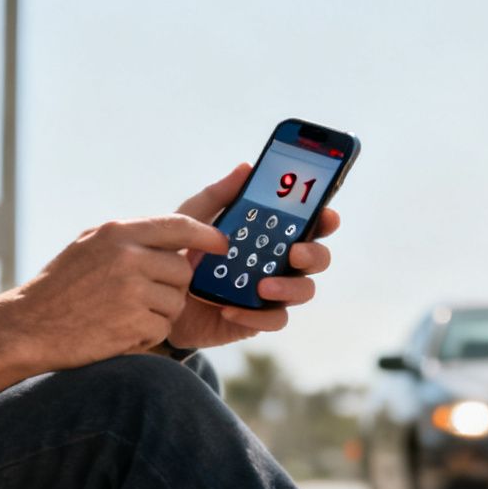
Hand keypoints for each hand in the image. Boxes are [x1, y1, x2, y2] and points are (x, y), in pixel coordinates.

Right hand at [5, 213, 227, 366]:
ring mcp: (132, 291)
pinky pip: (163, 328)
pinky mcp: (134, 323)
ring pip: (176, 302)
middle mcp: (128, 257)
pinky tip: (117, 332)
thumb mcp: (90, 246)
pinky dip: (146, 335)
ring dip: (158, 313)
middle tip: (142, 297)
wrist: (29, 326)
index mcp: (118, 232)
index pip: (179, 224)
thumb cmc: (61, 287)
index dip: (207, 234)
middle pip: (182, 270)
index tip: (222, 244)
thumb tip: (175, 236)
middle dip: (171, 287)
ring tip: (122, 314)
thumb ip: (130, 239)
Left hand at [166, 163, 340, 349]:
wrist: (161, 296)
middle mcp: (279, 263)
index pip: (309, 225)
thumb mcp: (193, 219)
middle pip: (317, 258)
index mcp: (272, 235)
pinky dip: (257, 316)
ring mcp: (272, 293)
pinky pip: (274, 320)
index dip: (324, 220)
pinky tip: (231, 310)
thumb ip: (219, 195)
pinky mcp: (259, 319)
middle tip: (294, 252)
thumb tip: (245, 168)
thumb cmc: (184, 252)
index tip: (326, 216)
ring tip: (263, 286)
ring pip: (304, 291)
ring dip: (290, 287)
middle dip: (313, 254)